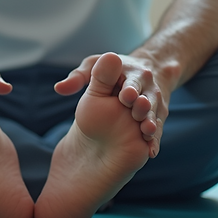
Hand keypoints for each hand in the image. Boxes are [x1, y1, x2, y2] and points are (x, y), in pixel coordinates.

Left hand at [55, 53, 177, 157]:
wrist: (147, 73)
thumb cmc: (113, 72)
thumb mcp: (94, 67)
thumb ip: (78, 77)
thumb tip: (58, 89)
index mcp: (131, 73)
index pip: (132, 81)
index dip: (130, 88)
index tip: (125, 96)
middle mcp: (146, 87)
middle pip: (147, 97)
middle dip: (143, 105)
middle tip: (137, 114)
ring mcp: (155, 103)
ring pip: (154, 114)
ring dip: (151, 123)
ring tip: (146, 132)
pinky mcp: (159, 116)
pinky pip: (158, 129)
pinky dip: (155, 140)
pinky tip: (151, 151)